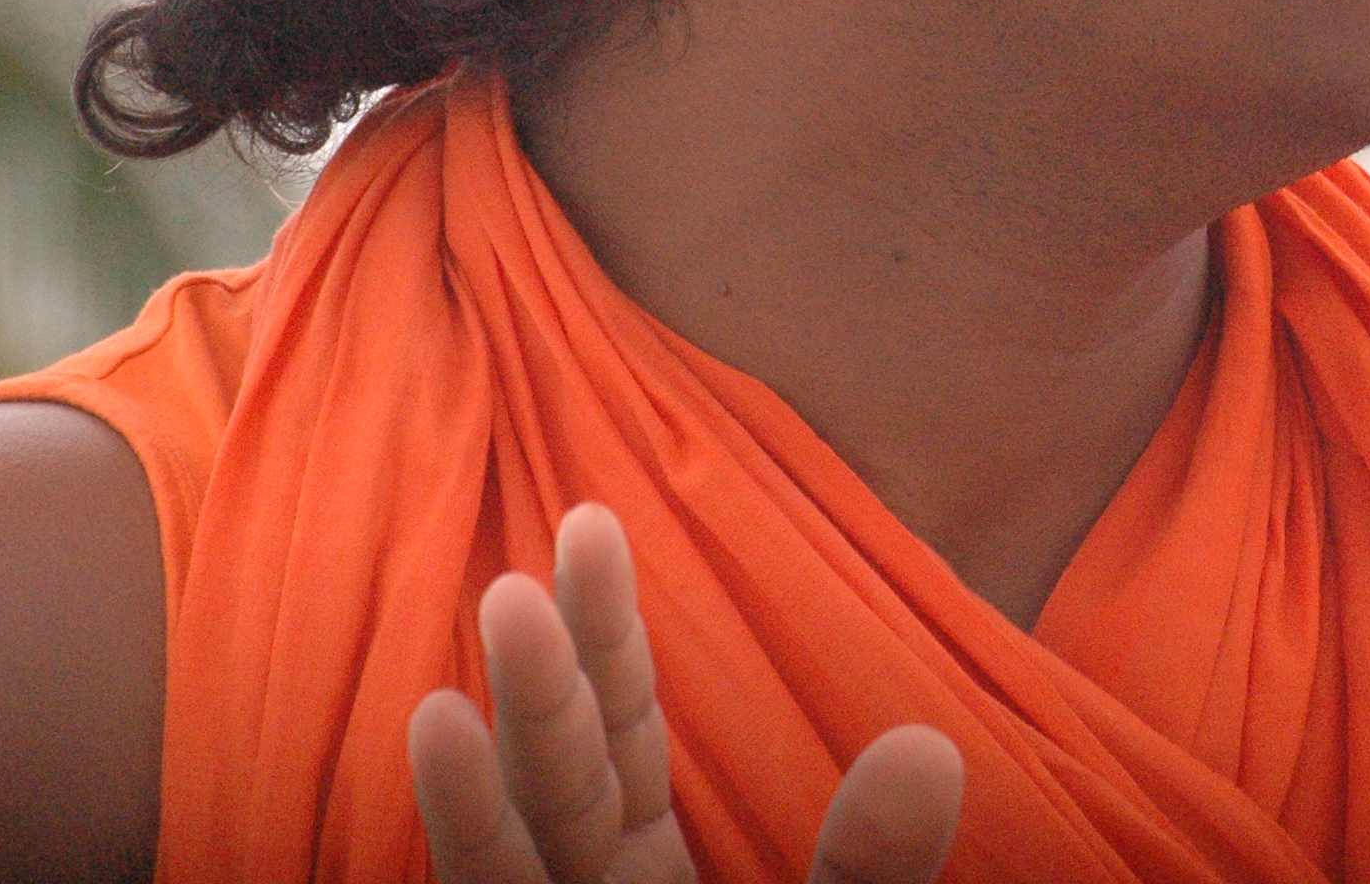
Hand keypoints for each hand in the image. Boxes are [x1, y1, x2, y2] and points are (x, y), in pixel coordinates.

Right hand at [409, 503, 962, 883]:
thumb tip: (933, 752)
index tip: (591, 520)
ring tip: (479, 644)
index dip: (607, 636)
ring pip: (513, 845)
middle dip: (549, 677)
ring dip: (496, 755)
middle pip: (563, 772)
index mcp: (653, 870)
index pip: (623, 733)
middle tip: (543, 558)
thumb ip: (871, 865)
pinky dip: (466, 825)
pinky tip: (436, 731)